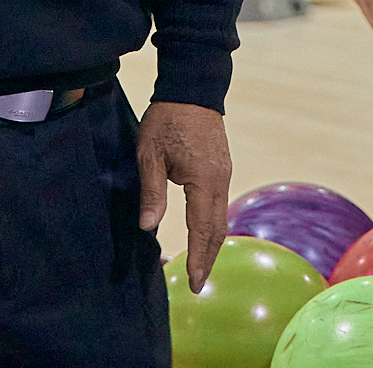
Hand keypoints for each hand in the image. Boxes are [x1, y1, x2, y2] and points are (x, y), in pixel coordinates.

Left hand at [138, 101, 231, 289]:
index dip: (198, 258)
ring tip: (201, 266)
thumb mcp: (150, 154)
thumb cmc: (167, 119)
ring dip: (212, 244)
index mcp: (203, 181)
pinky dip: (213, 226)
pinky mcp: (222, 168)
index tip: (193, 282)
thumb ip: (152, 192)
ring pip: (221, 218)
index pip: (202, 229)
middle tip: (197, 285)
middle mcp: (220, 181)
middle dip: (208, 258)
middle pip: (218, 229)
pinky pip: (220, 205)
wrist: (192, 87)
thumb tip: (148, 227)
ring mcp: (224, 174)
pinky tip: (204, 234)